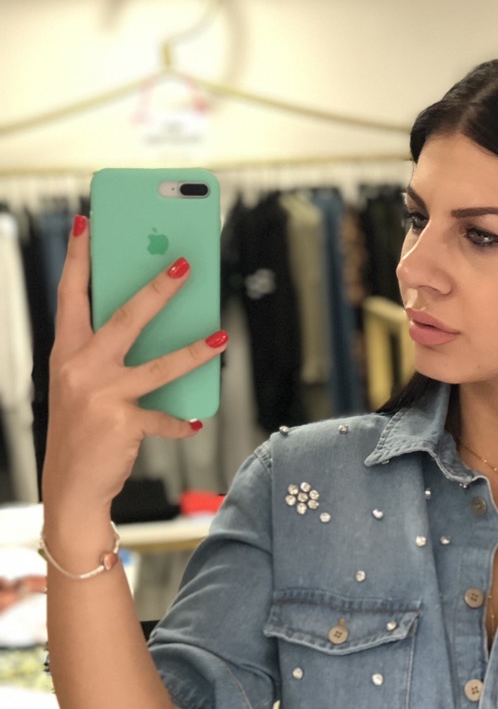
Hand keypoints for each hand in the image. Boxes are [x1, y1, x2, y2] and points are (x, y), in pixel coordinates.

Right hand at [42, 215, 227, 515]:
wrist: (71, 484)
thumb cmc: (81, 431)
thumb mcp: (81, 385)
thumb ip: (105, 356)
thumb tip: (151, 328)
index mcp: (66, 352)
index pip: (71, 295)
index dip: (81, 259)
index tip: (89, 224)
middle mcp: (81, 367)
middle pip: (125, 318)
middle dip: (157, 289)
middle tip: (185, 264)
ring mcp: (102, 395)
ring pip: (158, 365)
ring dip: (194, 350)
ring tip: (220, 335)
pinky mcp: (122, 422)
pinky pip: (164, 417)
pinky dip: (181, 421)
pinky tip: (194, 421)